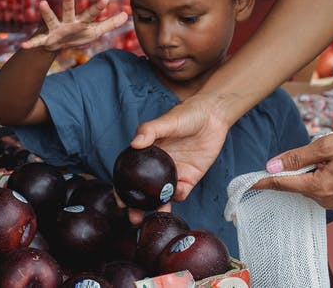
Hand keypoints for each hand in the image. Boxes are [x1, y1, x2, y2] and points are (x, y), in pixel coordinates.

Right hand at [20, 0, 128, 52]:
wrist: (56, 44)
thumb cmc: (77, 34)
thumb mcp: (95, 31)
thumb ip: (110, 23)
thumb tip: (126, 15)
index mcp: (80, 21)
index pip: (91, 14)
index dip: (98, 8)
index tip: (106, 0)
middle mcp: (67, 22)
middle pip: (68, 10)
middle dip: (69, 0)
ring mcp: (55, 29)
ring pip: (50, 19)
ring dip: (46, 12)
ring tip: (42, 3)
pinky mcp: (46, 39)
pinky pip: (38, 42)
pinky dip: (31, 44)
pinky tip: (24, 46)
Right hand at [125, 93, 232, 223]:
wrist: (213, 116)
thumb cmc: (187, 115)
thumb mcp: (167, 121)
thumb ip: (150, 131)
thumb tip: (134, 143)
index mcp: (147, 154)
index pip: (130, 175)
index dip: (123, 189)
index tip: (119, 201)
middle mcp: (157, 167)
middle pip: (144, 191)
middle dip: (137, 207)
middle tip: (134, 218)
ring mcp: (174, 174)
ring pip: (162, 196)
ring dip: (157, 208)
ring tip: (155, 215)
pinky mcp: (190, 178)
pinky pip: (181, 192)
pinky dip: (178, 196)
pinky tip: (177, 192)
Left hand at [252, 131, 332, 211]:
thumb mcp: (325, 146)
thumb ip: (297, 157)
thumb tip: (273, 165)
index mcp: (318, 188)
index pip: (282, 185)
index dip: (264, 181)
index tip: (248, 183)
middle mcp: (325, 201)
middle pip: (297, 184)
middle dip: (298, 168)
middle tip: (318, 151)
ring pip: (310, 186)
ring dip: (312, 171)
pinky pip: (323, 188)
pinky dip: (322, 176)